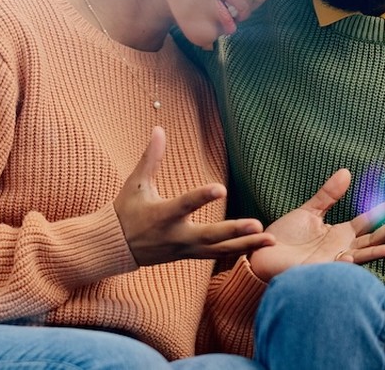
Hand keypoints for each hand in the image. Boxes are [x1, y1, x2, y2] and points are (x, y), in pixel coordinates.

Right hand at [115, 127, 274, 265]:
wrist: (115, 247)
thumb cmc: (126, 211)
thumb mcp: (135, 183)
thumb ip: (151, 157)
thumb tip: (159, 129)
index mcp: (162, 215)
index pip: (185, 205)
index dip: (202, 197)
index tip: (221, 188)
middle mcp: (175, 235)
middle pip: (209, 236)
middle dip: (234, 231)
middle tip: (257, 225)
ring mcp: (184, 249)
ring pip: (218, 250)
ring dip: (245, 244)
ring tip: (270, 239)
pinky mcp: (189, 256)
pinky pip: (217, 256)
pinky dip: (237, 251)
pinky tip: (258, 246)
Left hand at [248, 168, 384, 280]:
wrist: (262, 255)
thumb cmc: (284, 237)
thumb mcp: (308, 211)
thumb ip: (328, 195)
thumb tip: (347, 172)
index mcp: (341, 233)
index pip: (370, 220)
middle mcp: (342, 248)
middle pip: (372, 239)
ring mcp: (333, 261)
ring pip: (361, 257)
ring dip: (376, 253)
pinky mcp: (320, 271)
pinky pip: (336, 269)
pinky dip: (343, 264)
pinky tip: (347, 256)